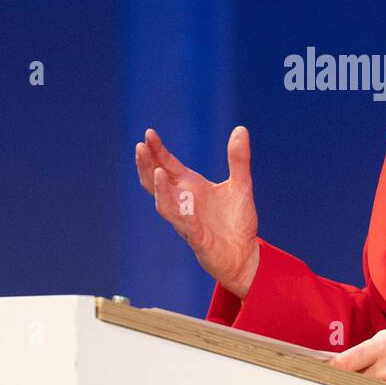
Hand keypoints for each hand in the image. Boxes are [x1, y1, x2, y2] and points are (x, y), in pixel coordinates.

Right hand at [134, 126, 259, 297]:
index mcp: (189, 187)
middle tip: (140, 147)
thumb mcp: (242, 185)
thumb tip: (240, 128)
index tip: (148, 133)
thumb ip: (238, 159)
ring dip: (161, 190)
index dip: (156, 150)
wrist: (245, 255)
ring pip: (166, 206)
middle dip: (147, 165)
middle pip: (155, 183)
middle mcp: (183, 203)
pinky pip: (189, 228)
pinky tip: (185, 206)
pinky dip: (185, 217)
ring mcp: (187, 223)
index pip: (166, 165)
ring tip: (157, 172)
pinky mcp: (199, 241)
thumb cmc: (237, 221)